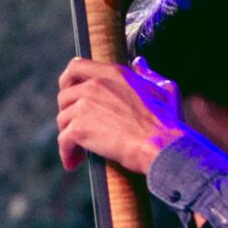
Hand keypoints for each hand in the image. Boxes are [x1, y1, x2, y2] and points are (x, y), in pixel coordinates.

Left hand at [57, 56, 186, 173]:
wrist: (160, 146)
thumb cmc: (166, 122)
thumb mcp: (163, 89)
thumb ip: (148, 74)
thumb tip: (140, 63)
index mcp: (113, 73)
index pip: (76, 67)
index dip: (68, 81)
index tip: (69, 94)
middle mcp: (95, 85)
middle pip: (64, 95)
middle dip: (67, 113)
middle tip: (76, 128)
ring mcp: (85, 105)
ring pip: (62, 119)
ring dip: (68, 135)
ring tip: (79, 149)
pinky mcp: (79, 128)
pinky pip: (63, 140)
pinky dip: (67, 153)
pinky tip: (73, 163)